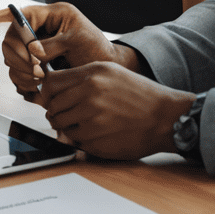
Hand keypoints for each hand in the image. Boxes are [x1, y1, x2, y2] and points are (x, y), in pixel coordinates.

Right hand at [0, 2, 122, 98]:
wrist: (106, 69)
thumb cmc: (97, 50)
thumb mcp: (76, 42)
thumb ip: (52, 45)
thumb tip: (32, 52)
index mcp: (51, 15)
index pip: (22, 16)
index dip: (16, 29)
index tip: (21, 44)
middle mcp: (40, 29)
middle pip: (11, 39)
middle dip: (19, 57)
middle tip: (36, 71)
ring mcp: (35, 47)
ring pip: (11, 57)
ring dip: (20, 71)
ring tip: (38, 80)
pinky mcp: (35, 64)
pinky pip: (18, 71)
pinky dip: (23, 80)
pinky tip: (35, 85)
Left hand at [37, 64, 194, 159]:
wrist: (167, 118)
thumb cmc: (141, 95)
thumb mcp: (110, 72)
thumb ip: (81, 77)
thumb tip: (52, 88)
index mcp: (92, 75)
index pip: (50, 83)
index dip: (47, 93)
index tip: (52, 98)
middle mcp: (90, 95)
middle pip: (52, 106)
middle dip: (56, 112)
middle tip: (66, 114)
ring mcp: (93, 119)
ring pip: (61, 125)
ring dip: (66, 127)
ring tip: (81, 125)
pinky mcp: (97, 141)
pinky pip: (75, 141)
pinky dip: (79, 140)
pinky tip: (94, 134)